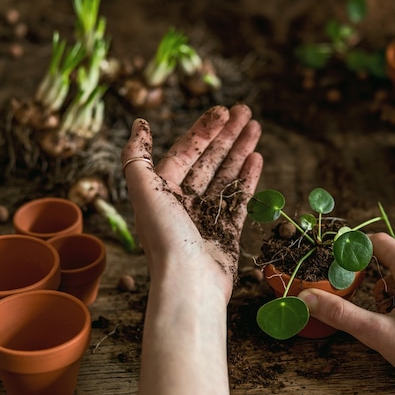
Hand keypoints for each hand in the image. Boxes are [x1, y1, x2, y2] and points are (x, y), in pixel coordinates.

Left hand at [121, 104, 262, 296]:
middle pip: (209, 160)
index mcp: (162, 191)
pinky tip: (257, 158)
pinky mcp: (226, 231)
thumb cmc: (166, 238)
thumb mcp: (144, 191)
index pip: (185, 151)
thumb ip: (137, 157)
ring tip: (256, 128)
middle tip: (246, 111)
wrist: (190, 284)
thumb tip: (139, 124)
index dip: (204, 130)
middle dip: (227, 135)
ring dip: (240, 151)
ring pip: (226, 176)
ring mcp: (207, 216)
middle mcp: (183, 202)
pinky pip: (239, 198)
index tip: (224, 110)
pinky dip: (248, 178)